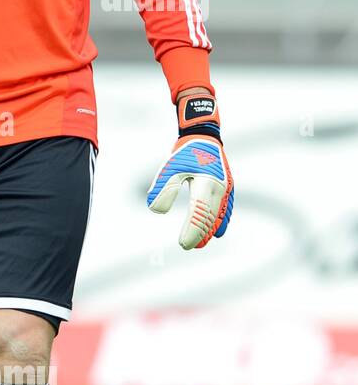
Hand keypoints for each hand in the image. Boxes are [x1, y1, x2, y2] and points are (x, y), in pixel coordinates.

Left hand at [146, 90, 233, 249]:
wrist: (204, 138)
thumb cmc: (184, 153)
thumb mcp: (169, 168)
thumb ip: (164, 189)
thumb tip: (155, 210)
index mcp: (206, 182)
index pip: (199, 212)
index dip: (192, 230)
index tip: (182, 243)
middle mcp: (220, 187)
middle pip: (210, 217)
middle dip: (199, 233)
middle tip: (187, 246)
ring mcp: (226, 188)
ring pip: (219, 214)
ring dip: (210, 229)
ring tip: (201, 243)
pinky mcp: (227, 187)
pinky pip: (226, 208)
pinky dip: (221, 221)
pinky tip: (217, 232)